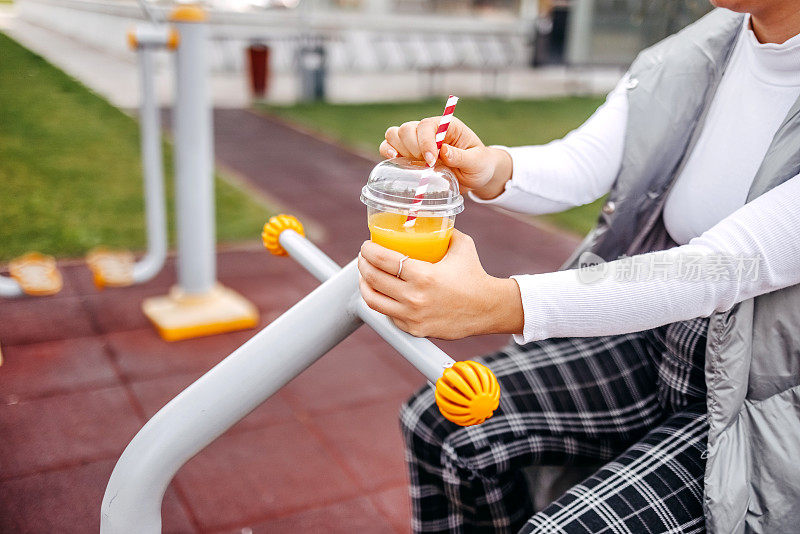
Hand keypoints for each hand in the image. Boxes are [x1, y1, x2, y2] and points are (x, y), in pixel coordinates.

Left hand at [357, 231, 523, 339]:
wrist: (488, 309)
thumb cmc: (474, 277)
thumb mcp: (461, 246)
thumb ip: (444, 231)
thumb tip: (429, 220)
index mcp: (424, 276)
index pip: (383, 260)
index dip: (368, 250)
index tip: (366, 246)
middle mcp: (415, 298)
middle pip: (373, 278)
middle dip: (362, 265)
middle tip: (364, 258)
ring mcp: (413, 316)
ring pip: (374, 300)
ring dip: (364, 285)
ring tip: (366, 276)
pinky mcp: (414, 329)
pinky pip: (388, 314)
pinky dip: (383, 302)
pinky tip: (383, 293)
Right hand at [379, 117, 511, 199]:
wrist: (476, 176)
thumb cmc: (479, 166)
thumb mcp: (477, 163)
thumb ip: (462, 157)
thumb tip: (444, 151)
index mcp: (446, 126)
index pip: (427, 125)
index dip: (425, 142)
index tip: (432, 161)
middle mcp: (429, 131)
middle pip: (407, 129)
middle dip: (413, 148)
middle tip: (427, 165)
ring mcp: (416, 142)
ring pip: (394, 135)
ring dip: (399, 149)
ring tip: (414, 163)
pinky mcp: (408, 155)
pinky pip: (388, 146)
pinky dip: (387, 152)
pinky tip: (394, 160)